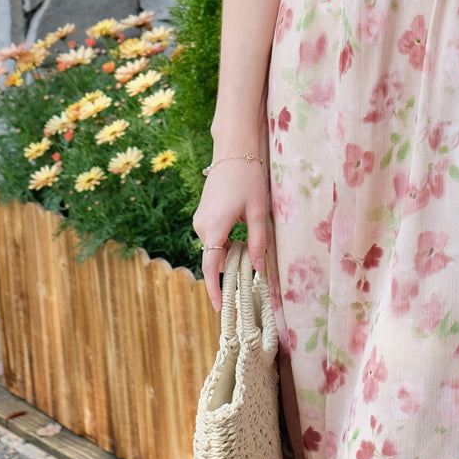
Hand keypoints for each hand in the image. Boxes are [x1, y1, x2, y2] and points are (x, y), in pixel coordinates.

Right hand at [194, 157, 267, 312]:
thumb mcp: (257, 211)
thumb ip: (257, 242)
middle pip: (214, 258)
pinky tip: (240, 235)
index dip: (214, 289)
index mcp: (214, 226)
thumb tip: (258, 270)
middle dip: (229, 269)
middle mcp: (201, 226)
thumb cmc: (248, 178)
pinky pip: (212, 237)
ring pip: (214, 247)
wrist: (233, 151)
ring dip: (228, 254)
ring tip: (250, 249)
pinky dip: (224, 243)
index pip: (211, 266)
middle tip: (252, 273)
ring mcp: (200, 219)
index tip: (219, 308)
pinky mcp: (202, 214)